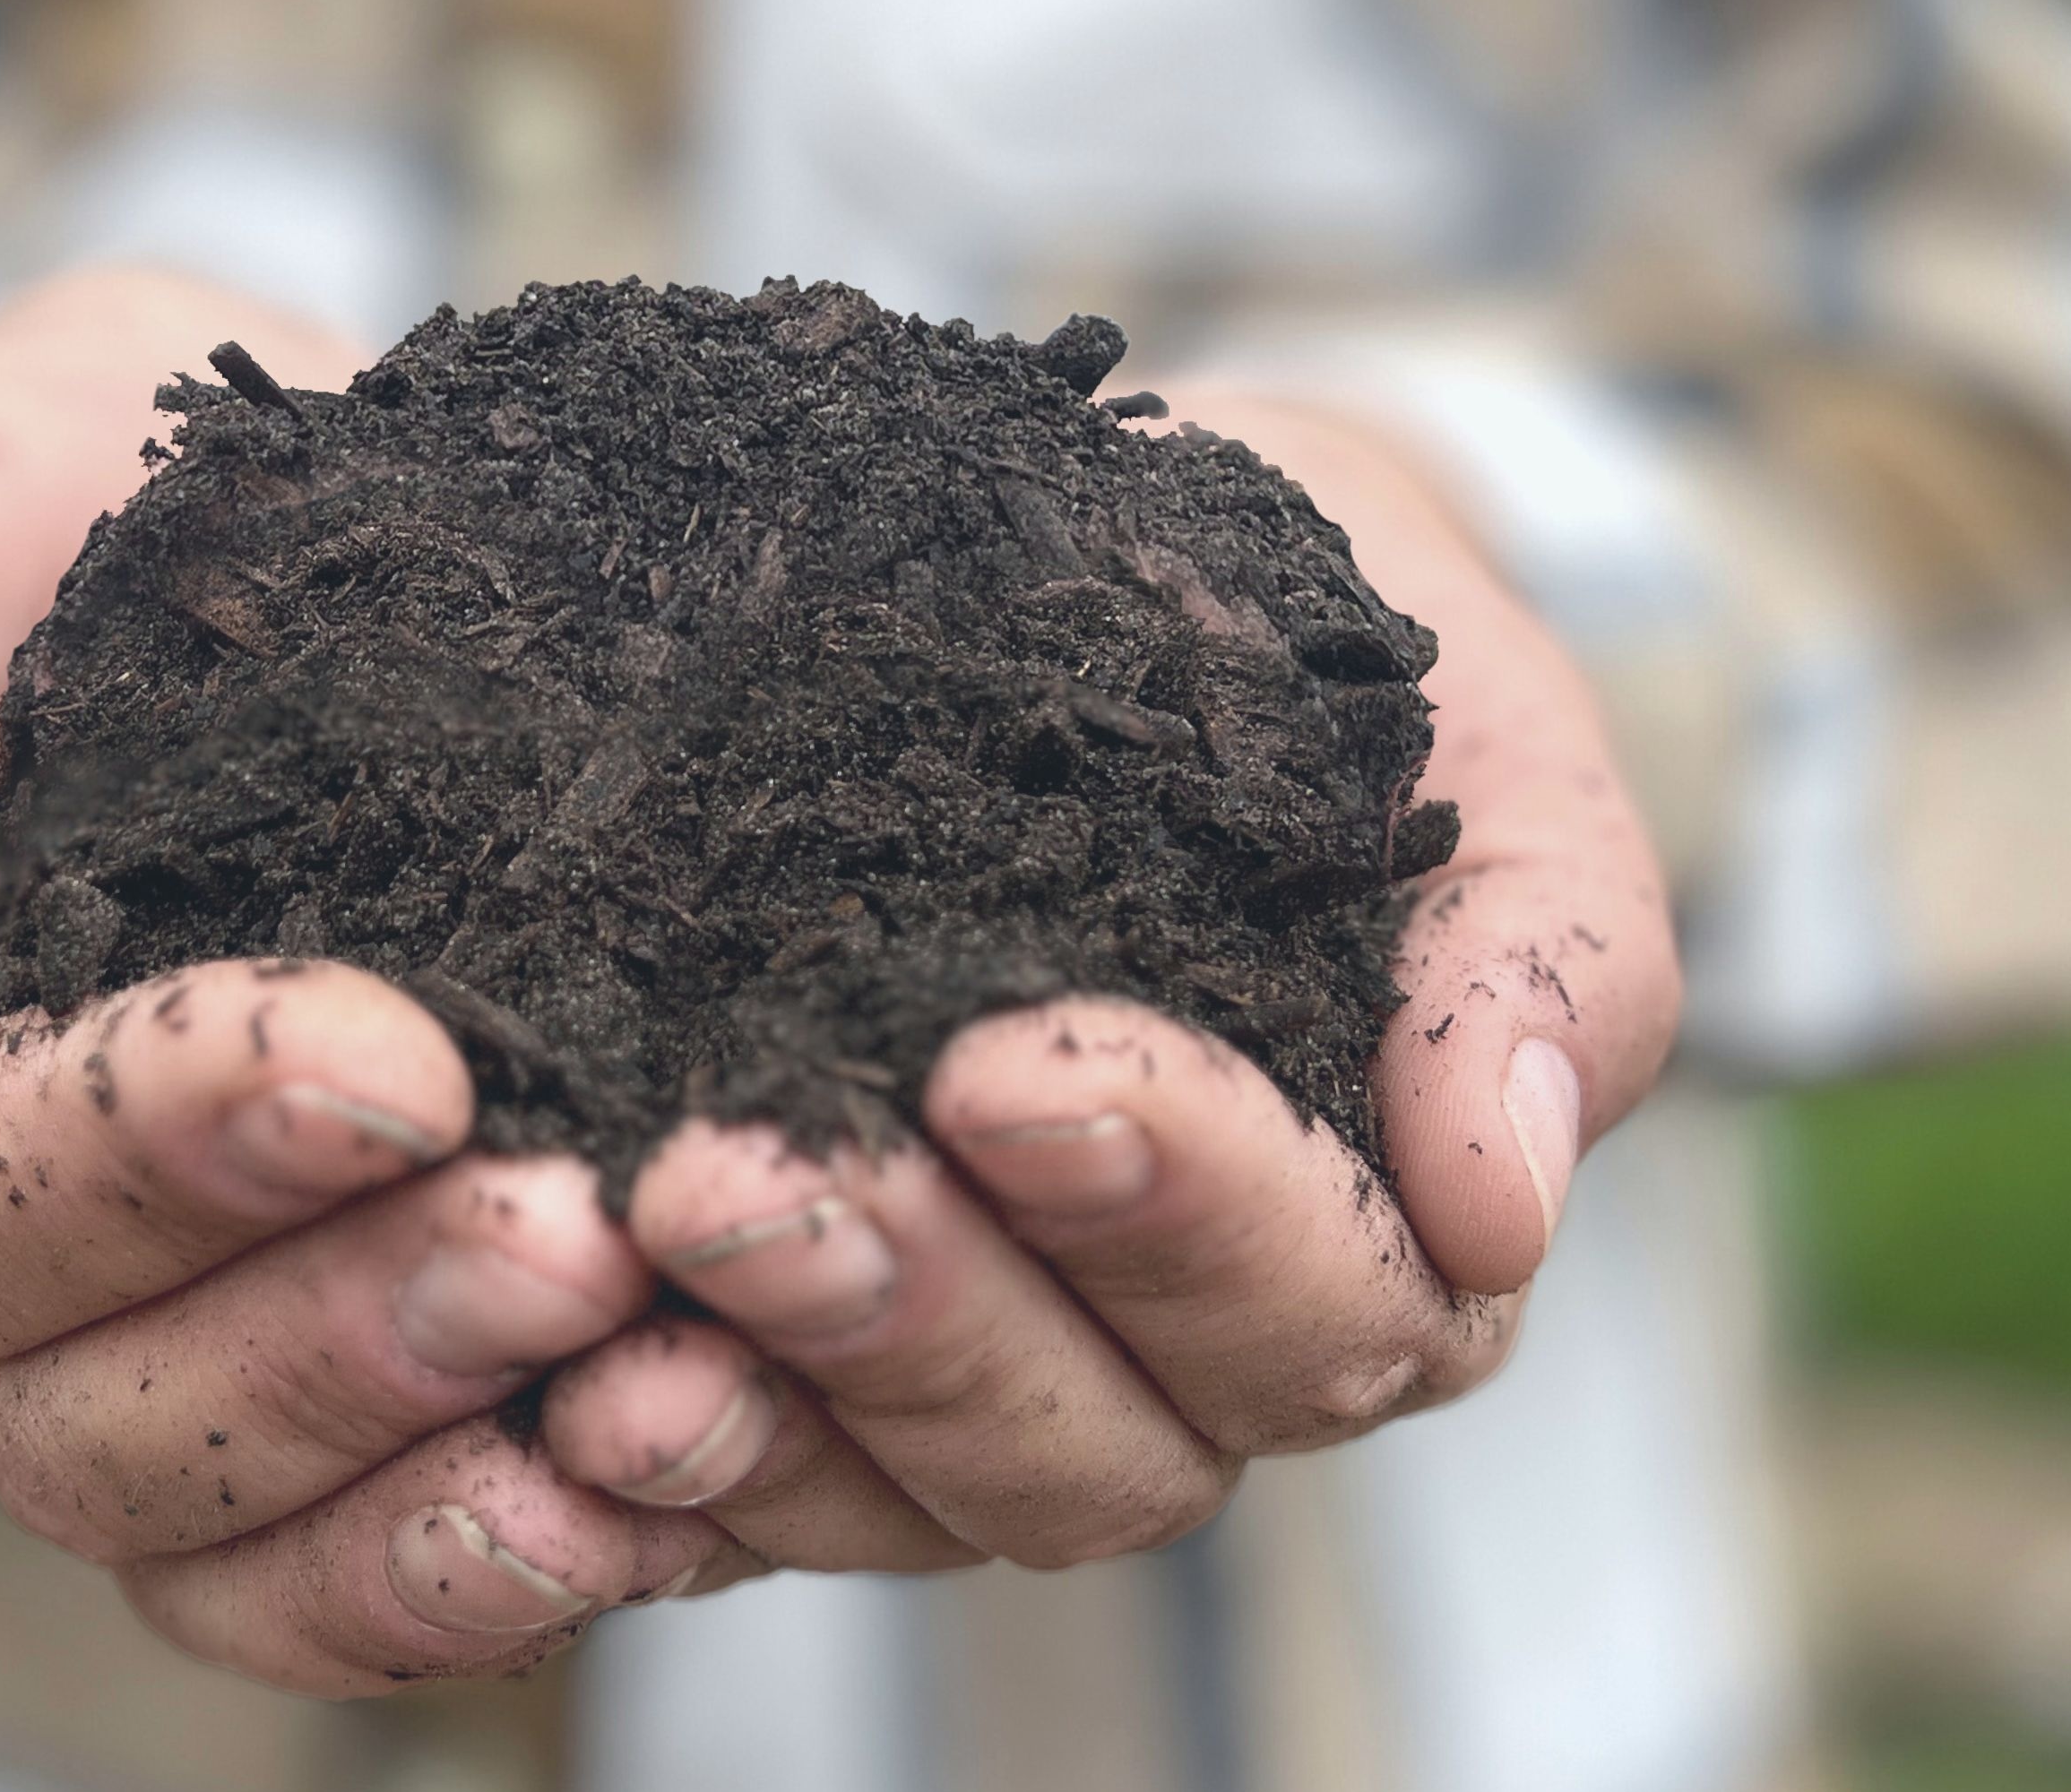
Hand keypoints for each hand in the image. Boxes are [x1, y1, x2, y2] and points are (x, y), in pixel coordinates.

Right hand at [0, 268, 726, 1691]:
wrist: (261, 532)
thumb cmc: (50, 517)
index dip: (163, 1152)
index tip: (394, 1063)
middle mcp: (22, 1276)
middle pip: (100, 1426)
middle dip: (336, 1339)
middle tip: (571, 1234)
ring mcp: (197, 1346)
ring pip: (240, 1541)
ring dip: (440, 1483)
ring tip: (655, 1366)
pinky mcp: (381, 1378)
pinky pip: (390, 1571)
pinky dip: (521, 1560)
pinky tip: (681, 1482)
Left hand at [534, 391, 1680, 1571]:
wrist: (1133, 582)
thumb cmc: (1338, 656)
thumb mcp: (1480, 743)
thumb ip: (1541, 953)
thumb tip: (1504, 1193)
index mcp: (1374, 1244)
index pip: (1313, 1305)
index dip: (1177, 1208)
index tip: (1019, 1063)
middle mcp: (1176, 1359)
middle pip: (1089, 1445)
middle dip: (914, 1314)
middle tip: (734, 1179)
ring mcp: (980, 1381)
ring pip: (897, 1488)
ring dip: (750, 1388)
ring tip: (603, 1252)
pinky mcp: (803, 1371)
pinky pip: (730, 1482)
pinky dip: (632, 1453)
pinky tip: (529, 1366)